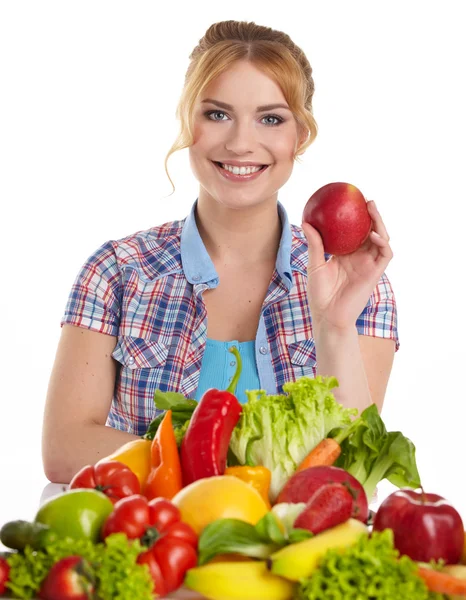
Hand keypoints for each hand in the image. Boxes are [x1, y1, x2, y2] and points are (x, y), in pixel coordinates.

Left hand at [301, 200, 392, 330]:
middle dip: (373, 216)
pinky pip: (385, 255)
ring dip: (380, 224)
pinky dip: (382, 243)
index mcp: (347, 254)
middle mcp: (361, 258)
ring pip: (382, 240)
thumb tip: (306, 222)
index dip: (357, 217)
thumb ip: (315, 244)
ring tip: (372, 210)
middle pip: (372, 232)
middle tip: (366, 200)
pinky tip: (373, 234)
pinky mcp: (375, 274)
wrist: (327, 316)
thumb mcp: (315, 265)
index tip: (352, 200)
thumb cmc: (319, 293)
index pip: (356, 232)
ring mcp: (369, 265)